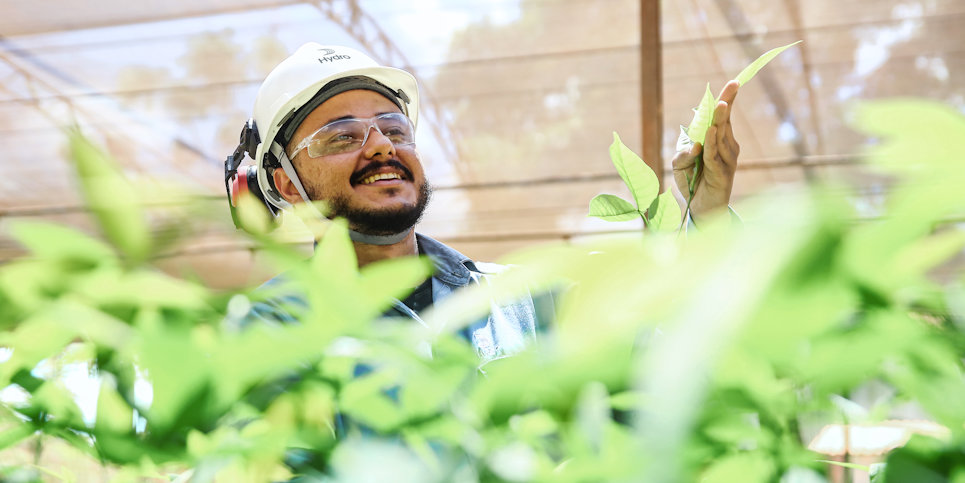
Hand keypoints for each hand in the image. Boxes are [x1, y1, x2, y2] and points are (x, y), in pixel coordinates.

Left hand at [672, 80, 740, 222]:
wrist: (700, 210)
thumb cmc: (692, 182)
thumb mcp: (681, 165)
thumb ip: (683, 152)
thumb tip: (694, 145)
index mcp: (719, 141)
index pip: (724, 117)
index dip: (728, 100)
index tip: (734, 83)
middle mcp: (727, 148)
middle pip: (725, 122)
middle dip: (727, 103)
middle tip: (732, 85)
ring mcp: (727, 161)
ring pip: (720, 137)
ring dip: (719, 120)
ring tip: (720, 104)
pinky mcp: (722, 175)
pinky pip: (714, 155)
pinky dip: (711, 143)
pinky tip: (711, 131)